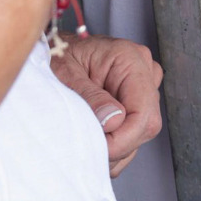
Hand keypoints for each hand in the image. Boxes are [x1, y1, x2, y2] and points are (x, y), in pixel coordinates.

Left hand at [49, 34, 163, 176]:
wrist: (54, 51)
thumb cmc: (57, 56)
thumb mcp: (66, 74)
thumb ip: (90, 97)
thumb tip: (114, 122)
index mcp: (130, 58)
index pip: (142, 111)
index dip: (123, 138)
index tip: (98, 149)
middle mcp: (144, 70)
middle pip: (146, 124)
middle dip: (118, 144)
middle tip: (86, 147)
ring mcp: (143, 85)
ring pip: (141, 131)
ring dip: (115, 145)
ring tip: (86, 139)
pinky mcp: (137, 99)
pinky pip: (135, 130)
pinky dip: (115, 142)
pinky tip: (95, 135)